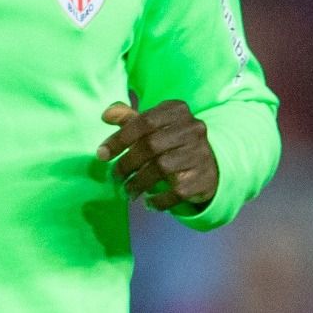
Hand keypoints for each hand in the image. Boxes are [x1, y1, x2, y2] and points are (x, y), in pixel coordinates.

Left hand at [96, 100, 217, 210]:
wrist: (211, 163)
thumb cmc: (170, 140)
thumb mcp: (152, 124)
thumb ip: (127, 117)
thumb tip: (106, 115)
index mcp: (177, 110)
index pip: (143, 121)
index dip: (119, 138)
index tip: (101, 155)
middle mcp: (192, 129)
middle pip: (150, 146)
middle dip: (126, 163)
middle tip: (114, 177)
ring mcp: (201, 154)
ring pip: (162, 168)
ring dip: (138, 183)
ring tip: (127, 191)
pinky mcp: (205, 178)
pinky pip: (177, 191)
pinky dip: (159, 200)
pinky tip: (148, 203)